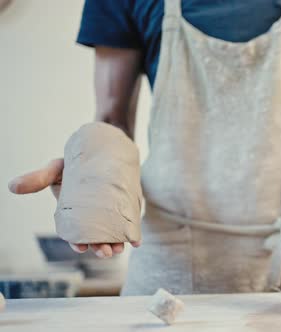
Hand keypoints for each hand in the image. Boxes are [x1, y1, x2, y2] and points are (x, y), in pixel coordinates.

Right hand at [8, 159, 139, 257]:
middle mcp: (93, 217)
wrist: (102, 150)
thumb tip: (12, 186)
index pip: (77, 234)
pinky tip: (136, 242)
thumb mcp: (56, 169)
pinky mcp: (124, 207)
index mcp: (75, 214)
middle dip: (100, 247)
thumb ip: (39, 177)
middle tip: (105, 252)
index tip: (81, 248)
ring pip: (113, 234)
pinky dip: (133, 234)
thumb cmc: (75, 163)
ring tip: (119, 250)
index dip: (79, 242)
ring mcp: (109, 213)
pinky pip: (129, 224)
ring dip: (116, 244)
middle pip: (97, 238)